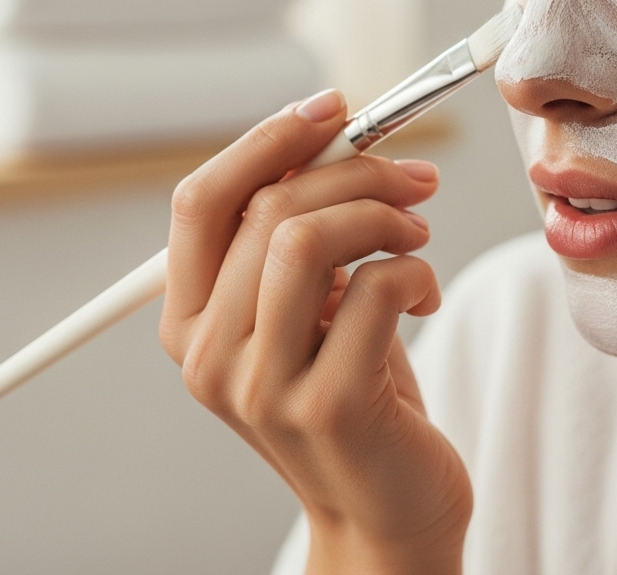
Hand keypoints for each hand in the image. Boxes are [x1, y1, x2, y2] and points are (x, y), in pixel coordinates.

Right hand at [159, 90, 472, 574]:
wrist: (386, 507)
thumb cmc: (354, 387)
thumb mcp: (312, 304)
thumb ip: (299, 232)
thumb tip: (331, 136)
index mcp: (191, 320)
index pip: (201, 200)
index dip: (268, 140)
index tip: (333, 108)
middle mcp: (209, 355)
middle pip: (266, 209)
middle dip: (356, 170)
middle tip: (413, 178)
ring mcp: (260, 386)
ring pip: (304, 239)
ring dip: (382, 214)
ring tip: (417, 235)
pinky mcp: (325, 406)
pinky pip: (373, 288)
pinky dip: (416, 270)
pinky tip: (425, 294)